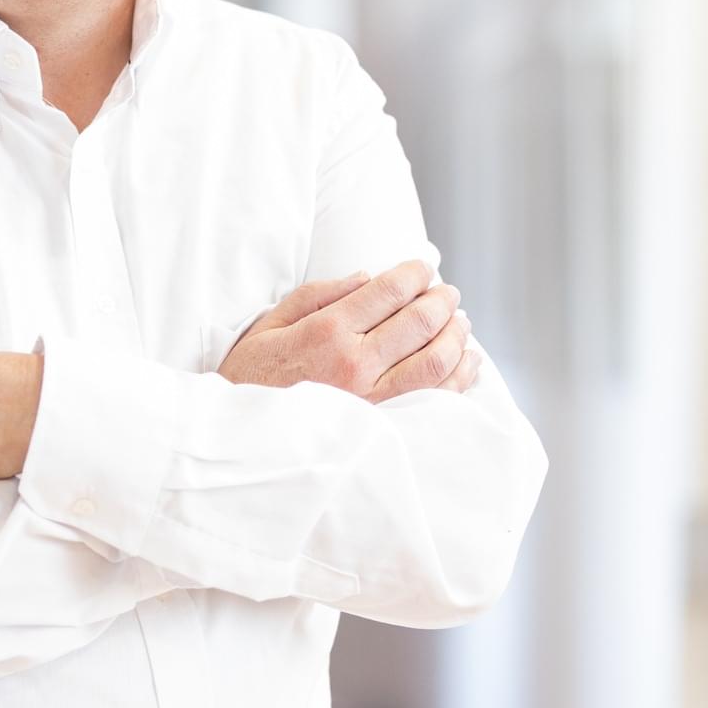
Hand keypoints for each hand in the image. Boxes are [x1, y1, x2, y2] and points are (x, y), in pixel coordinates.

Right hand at [219, 262, 477, 402]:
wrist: (241, 438)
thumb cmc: (250, 377)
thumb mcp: (271, 323)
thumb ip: (319, 294)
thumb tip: (367, 277)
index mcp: (327, 331)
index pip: (390, 292)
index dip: (415, 274)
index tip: (424, 269)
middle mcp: (354, 363)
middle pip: (420, 322)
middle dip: (442, 300)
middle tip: (448, 293)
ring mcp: (371, 399)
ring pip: (435, 361)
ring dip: (455, 336)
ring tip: (459, 322)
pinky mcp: (382, 427)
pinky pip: (434, 399)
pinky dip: (458, 376)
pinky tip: (466, 361)